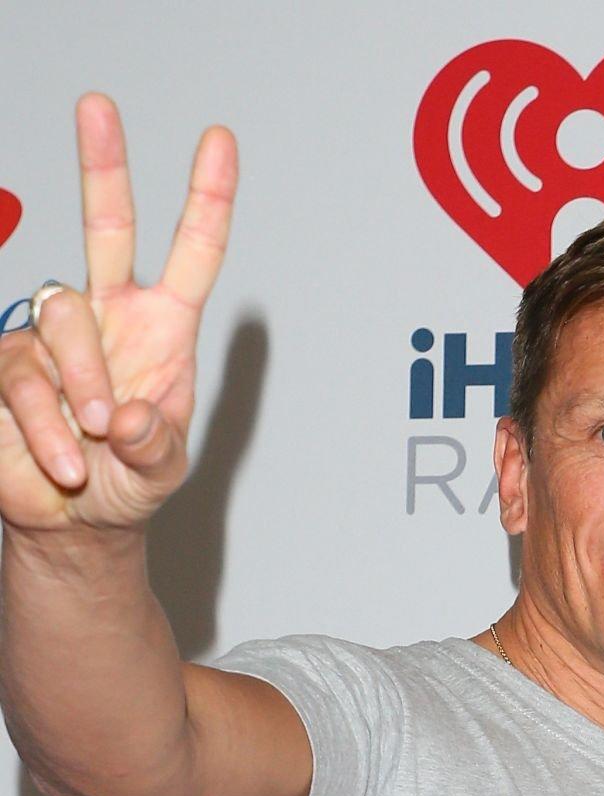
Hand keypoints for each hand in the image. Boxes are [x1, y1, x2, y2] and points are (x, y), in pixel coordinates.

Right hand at [0, 94, 236, 536]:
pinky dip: (47, 428)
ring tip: (94, 442)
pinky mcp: (6, 362)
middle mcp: (108, 314)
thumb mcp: (162, 470)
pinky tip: (63, 462)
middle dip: (103, 163)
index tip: (219, 141)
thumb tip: (129, 416)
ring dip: (84, 388)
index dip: (207, 198)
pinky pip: (24, 378)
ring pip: (62, 322)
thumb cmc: (130, 480)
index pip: (192, 252)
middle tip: (98, 104)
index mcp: (163, 327)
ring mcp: (53, 334)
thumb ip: (157, 444)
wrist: (74, 519)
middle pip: (104, 224)